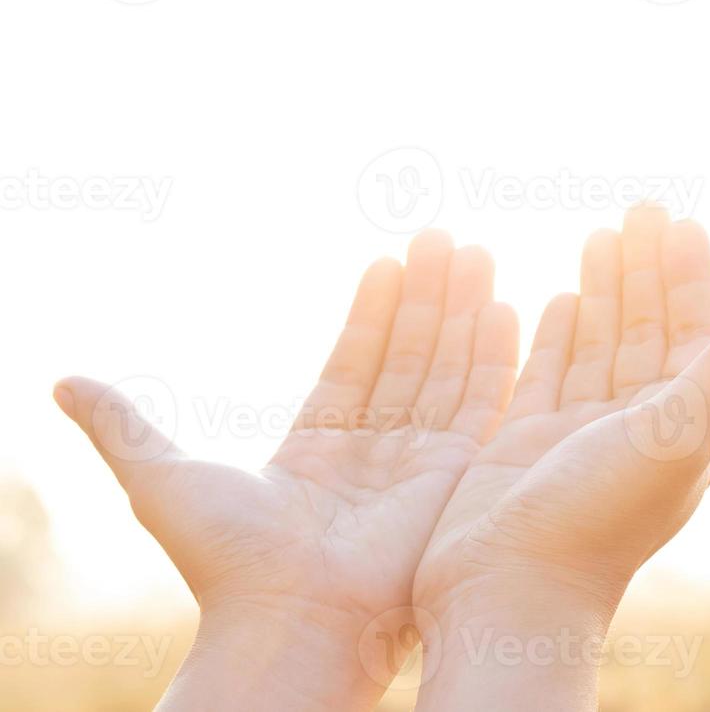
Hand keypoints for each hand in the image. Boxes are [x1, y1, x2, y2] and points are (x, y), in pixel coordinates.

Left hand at [53, 231, 518, 711]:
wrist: (287, 619)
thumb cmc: (225, 560)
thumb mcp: (161, 477)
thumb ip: (125, 425)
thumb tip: (60, 381)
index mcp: (317, 450)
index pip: (356, 363)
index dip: (373, 312)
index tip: (387, 261)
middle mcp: (375, 450)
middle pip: (409, 356)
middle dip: (427, 297)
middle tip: (441, 237)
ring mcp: (420, 461)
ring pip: (447, 368)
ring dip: (462, 310)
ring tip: (471, 251)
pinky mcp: (456, 474)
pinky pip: (480, 402)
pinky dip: (492, 354)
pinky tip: (502, 305)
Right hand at [413, 207, 709, 707]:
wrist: (511, 595)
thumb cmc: (603, 513)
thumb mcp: (687, 423)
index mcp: (686, 421)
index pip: (695, 330)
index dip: (691, 275)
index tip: (679, 220)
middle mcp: (640, 426)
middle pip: (647, 329)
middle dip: (645, 270)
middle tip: (637, 208)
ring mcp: (581, 436)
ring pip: (600, 345)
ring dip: (604, 292)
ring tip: (598, 237)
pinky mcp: (527, 446)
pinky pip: (548, 373)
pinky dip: (557, 335)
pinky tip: (557, 301)